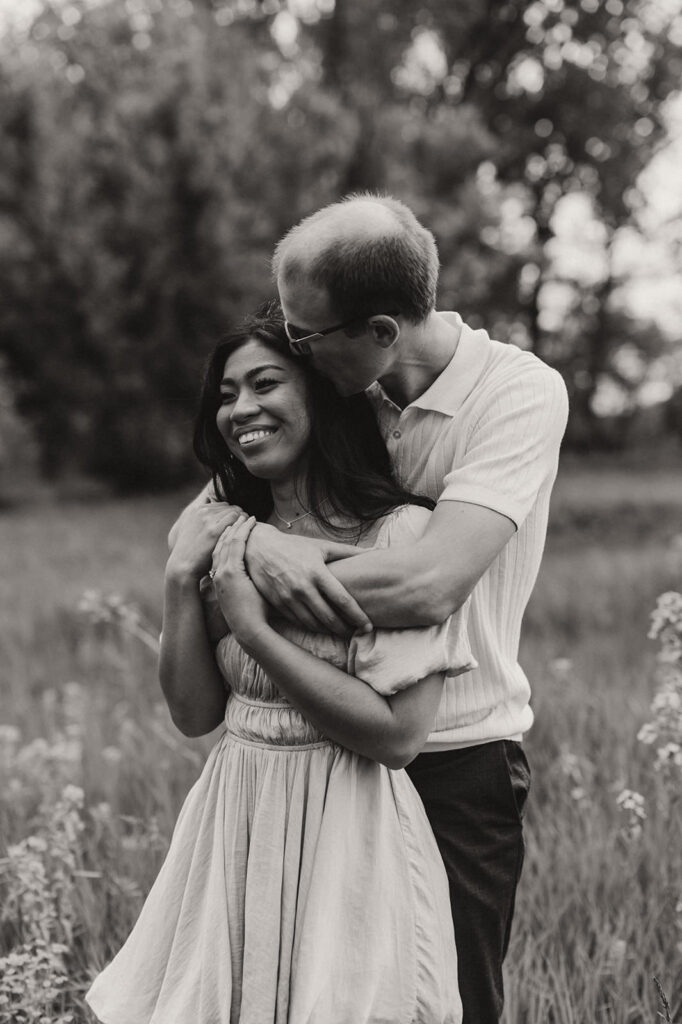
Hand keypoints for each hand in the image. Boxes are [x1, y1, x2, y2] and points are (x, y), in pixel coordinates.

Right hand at [168, 485, 243, 550]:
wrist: (182, 565)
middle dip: (239, 515)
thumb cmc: (192, 552)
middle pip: (230, 506)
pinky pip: (236, 518)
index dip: (232, 513)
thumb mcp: (192, 530)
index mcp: (197, 510)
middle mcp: (202, 512)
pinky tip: (247, 530)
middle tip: (246, 526)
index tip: (239, 523)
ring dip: (243, 518)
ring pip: (234, 510)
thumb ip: (203, 522)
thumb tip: (219, 520)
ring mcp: (207, 520)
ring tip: (247, 529)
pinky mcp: (213, 530)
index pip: (223, 505)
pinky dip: (244, 522)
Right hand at [210, 516, 269, 642]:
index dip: (229, 538)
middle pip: (222, 543)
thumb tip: (265, 572)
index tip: (238, 527)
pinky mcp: (230, 572)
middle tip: (240, 516)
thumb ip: (251, 580)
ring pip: (228, 541)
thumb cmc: (254, 615)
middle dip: (231, 528)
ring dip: (238, 526)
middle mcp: (218, 574)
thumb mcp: (250, 593)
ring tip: (246, 516)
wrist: (249, 629)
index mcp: (220, 579)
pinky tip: (250, 523)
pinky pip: (236, 545)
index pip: (221, 552)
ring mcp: (223, 572)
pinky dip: (243, 532)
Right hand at [244, 523, 371, 635]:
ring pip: (313, 624)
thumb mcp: (321, 546)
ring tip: (340, 632)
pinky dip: (311, 628)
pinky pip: (298, 622)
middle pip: (329, 618)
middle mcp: (303, 587)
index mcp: (317, 572)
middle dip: (345, 629)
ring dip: (328, 631)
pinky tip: (320, 628)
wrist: (258, 548)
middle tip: (356, 633)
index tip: (368, 626)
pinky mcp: (277, 604)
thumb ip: (348, 552)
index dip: (357, 616)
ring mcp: (288, 598)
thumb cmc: (294, 547)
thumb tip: (375, 551)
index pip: (342, 600)